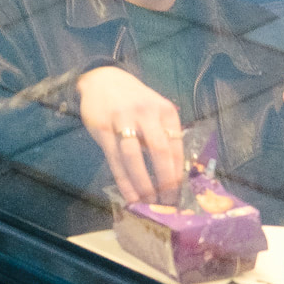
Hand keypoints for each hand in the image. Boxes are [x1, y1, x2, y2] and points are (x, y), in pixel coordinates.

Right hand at [77, 65, 184, 204]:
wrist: (102, 79)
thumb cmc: (134, 101)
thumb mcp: (155, 110)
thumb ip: (164, 135)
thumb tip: (174, 175)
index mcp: (165, 111)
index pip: (176, 147)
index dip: (179, 173)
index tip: (181, 195)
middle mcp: (146, 113)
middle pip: (159, 151)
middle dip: (165, 181)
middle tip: (167, 203)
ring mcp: (122, 120)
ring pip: (134, 157)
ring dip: (143, 184)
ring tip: (148, 203)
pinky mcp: (103, 128)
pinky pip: (115, 159)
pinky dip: (123, 181)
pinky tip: (130, 195)